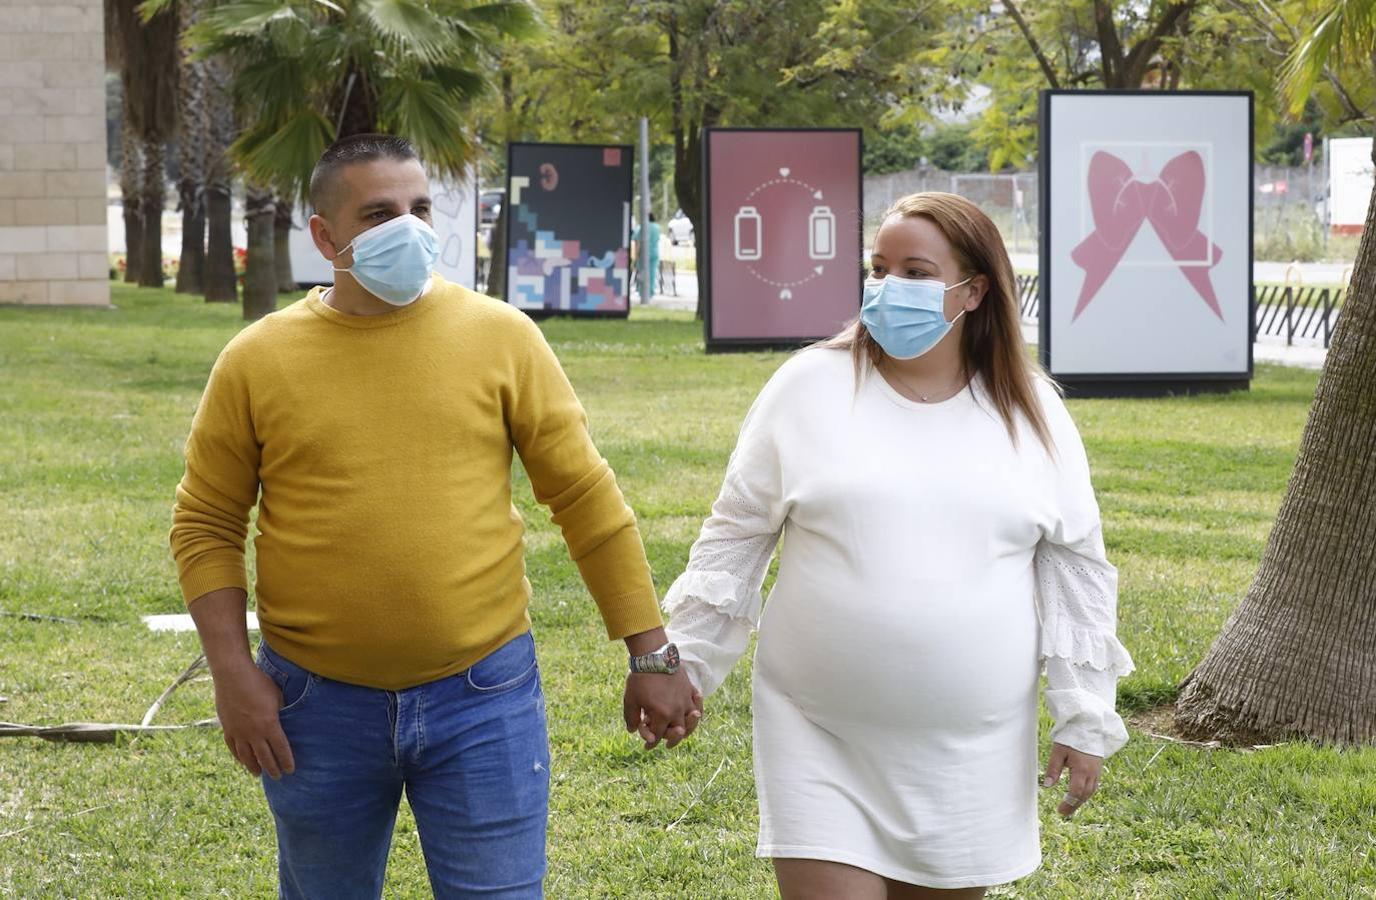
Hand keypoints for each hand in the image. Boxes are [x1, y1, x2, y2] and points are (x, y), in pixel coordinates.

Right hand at [213, 660, 295, 779]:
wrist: (232, 675)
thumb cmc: (259, 682)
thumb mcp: (277, 696)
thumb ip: (282, 712)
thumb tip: (287, 721)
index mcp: (269, 725)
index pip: (281, 749)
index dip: (286, 761)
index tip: (290, 770)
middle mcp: (253, 733)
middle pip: (264, 757)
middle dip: (272, 769)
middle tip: (277, 777)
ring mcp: (238, 732)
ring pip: (246, 756)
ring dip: (253, 767)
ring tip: (258, 774)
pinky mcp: (227, 728)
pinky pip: (233, 748)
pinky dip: (238, 757)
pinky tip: (242, 761)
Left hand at [622, 669, 702, 749]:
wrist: (653, 656)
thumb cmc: (640, 678)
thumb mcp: (631, 700)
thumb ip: (632, 718)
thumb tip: (632, 731)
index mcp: (662, 715)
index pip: (658, 736)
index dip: (650, 742)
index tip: (647, 746)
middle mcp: (677, 710)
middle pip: (678, 733)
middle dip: (672, 741)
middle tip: (667, 745)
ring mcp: (686, 699)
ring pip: (692, 721)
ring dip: (688, 729)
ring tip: (683, 732)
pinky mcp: (690, 688)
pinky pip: (698, 703)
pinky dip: (698, 709)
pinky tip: (695, 713)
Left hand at [1042, 742, 1101, 817]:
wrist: (1088, 726)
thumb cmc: (1071, 738)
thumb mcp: (1058, 751)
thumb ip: (1053, 769)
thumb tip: (1048, 786)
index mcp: (1082, 769)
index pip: (1075, 792)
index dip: (1068, 803)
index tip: (1060, 810)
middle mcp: (1092, 773)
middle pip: (1084, 795)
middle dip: (1074, 805)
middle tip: (1063, 812)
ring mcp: (1097, 772)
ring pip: (1090, 792)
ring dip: (1080, 800)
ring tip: (1070, 806)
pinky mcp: (1098, 769)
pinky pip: (1094, 786)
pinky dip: (1086, 793)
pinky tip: (1079, 796)